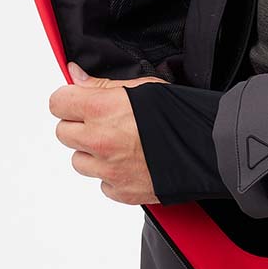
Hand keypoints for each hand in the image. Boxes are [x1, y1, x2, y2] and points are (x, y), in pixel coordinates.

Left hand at [49, 60, 168, 205]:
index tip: (80, 102)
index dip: (69, 100)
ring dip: (93, 153)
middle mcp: (100, 141)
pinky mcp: (120, 192)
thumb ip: (102, 85)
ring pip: (79, 161)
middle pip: (63, 133)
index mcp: (102, 110)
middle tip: (105, 121)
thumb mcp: (143, 87)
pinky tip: (134, 161)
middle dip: (79, 126)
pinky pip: (102, 183)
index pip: (58, 103)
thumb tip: (75, 76)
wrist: (209, 149)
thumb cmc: (182, 114)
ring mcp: (108, 171)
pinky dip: (112, 174)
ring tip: (122, 143)